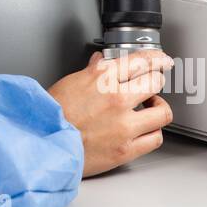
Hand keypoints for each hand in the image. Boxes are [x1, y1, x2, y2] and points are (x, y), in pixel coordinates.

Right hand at [46, 50, 174, 177]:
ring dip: (158, 108)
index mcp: (101, 78)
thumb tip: (100, 62)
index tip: (162, 60)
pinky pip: (155, 138)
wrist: (44, 144)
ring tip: (151, 109)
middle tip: (152, 85)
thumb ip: (91, 72)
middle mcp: (117, 98)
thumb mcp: (70, 83)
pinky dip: (153, 133)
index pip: (141, 60)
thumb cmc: (51, 115)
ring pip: (162, 111)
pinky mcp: (126, 148)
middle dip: (155, 81)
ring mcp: (124, 124)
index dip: (156, 58)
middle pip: (155, 81)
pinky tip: (145, 130)